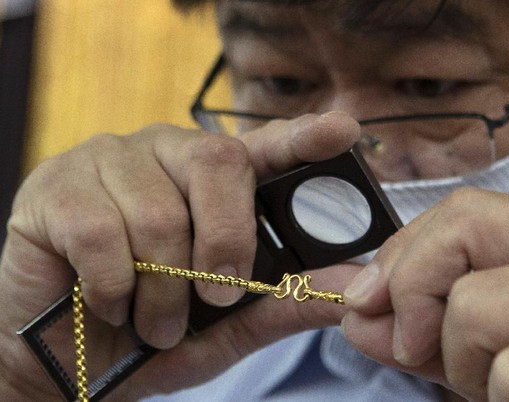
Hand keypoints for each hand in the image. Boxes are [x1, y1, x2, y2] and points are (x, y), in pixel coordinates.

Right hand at [0, 112, 360, 399]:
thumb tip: (352, 286)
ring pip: (160, 213)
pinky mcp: (57, 186)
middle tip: (216, 296)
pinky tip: (109, 303)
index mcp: (215, 179)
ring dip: (163, 289)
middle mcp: (167, 153)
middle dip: (226, 242)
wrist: (71, 359)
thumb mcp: (233, 325)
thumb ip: (288, 300)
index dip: (303, 136)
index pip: (265, 145)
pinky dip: (113, 287)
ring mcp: (110, 161)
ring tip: (154, 321)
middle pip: (219, 163)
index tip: (342, 129)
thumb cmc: (157, 331)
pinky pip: (102, 232)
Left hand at [342, 188, 508, 400]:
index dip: (403, 253)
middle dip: (415, 292)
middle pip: (462, 226)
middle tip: (420, 352)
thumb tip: (356, 312)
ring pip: (473, 307)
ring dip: (469, 369)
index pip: (466, 209)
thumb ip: (430, 326)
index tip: (369, 301)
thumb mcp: (500, 350)